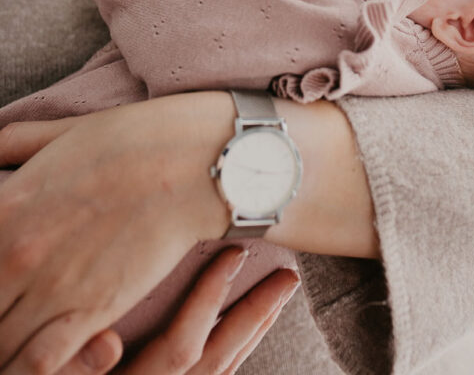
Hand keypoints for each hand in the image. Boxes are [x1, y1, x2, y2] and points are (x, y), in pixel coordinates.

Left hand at [0, 93, 238, 373]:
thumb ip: (20, 142)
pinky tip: (40, 358)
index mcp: (5, 207)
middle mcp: (15, 255)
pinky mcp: (91, 313)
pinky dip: (32, 368)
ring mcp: (51, 289)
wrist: (194, 162)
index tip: (0, 277)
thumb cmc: (135, 139)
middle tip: (10, 307)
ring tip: (19, 338)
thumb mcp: (65, 132)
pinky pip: (41, 364)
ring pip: (2, 346)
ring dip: (5, 348)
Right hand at [55, 252, 299, 374]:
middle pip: (220, 358)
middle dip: (255, 315)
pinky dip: (237, 346)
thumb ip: (72, 362)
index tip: (234, 254)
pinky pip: (218, 374)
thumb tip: (107, 342)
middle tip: (288, 277)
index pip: (183, 344)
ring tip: (279, 294)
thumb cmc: (42, 374)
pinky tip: (247, 326)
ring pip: (225, 368)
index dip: (209, 299)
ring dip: (254, 329)